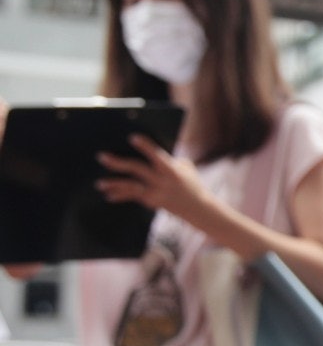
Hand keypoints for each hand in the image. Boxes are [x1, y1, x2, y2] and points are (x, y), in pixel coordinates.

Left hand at [96, 135, 214, 227]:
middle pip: (137, 169)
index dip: (145, 146)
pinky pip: (133, 197)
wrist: (198, 208)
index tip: (132, 137)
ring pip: (131, 187)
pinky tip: (108, 195)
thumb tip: (149, 149)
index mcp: (171, 169)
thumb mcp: (186, 167)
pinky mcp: (152, 201)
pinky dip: (120, 196)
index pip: (156, 155)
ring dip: (115, 184)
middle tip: (101, 157)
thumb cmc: (191, 183)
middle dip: (118, 163)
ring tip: (99, 183)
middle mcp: (162, 180)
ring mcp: (156, 192)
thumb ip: (170, 158)